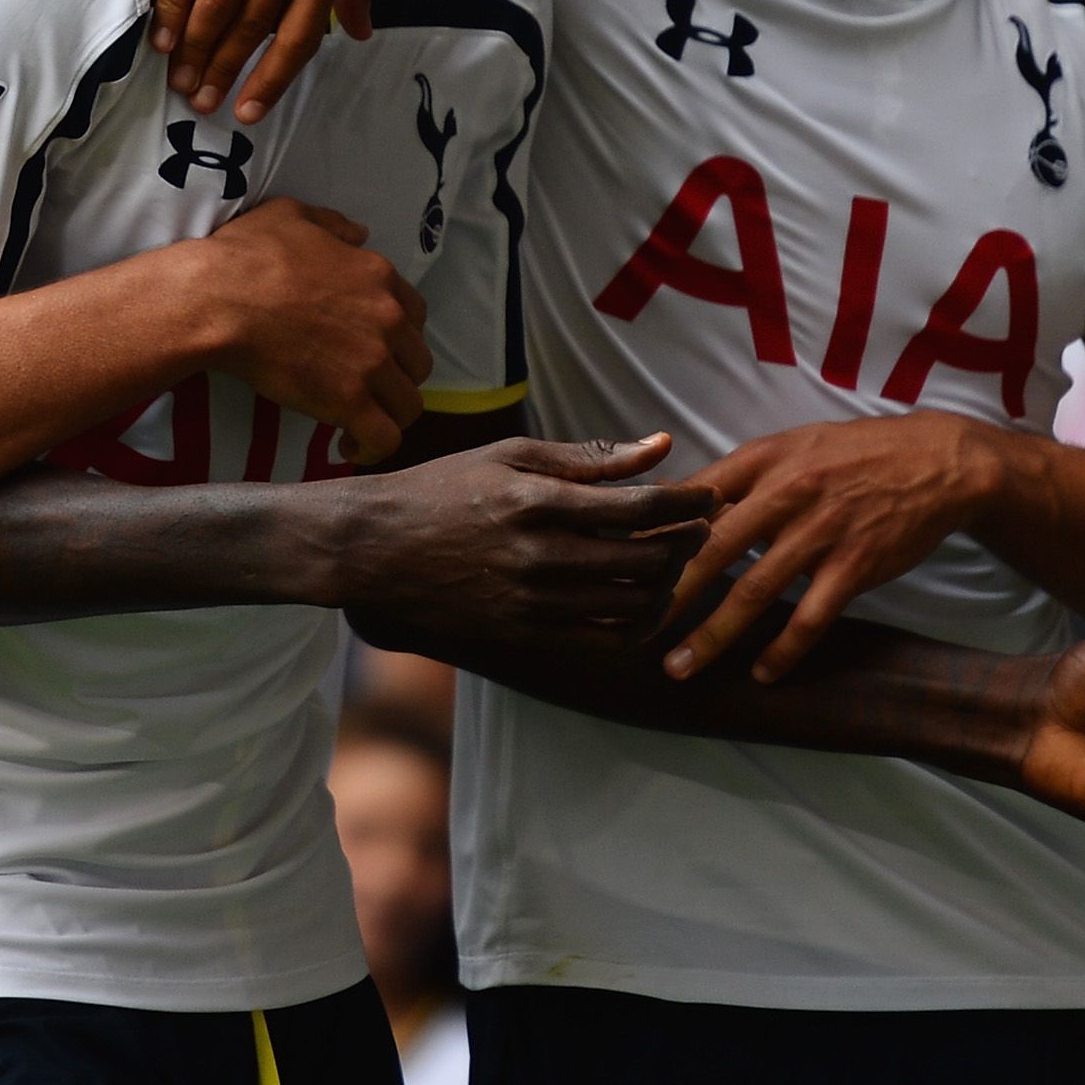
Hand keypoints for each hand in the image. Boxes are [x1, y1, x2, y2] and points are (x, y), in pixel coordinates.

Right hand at [157, 0, 389, 123]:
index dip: (274, 77)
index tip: (252, 108)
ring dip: (197, 50)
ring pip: (219, 3)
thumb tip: (359, 29)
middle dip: (227, 72)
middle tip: (203, 103)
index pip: (302, 32)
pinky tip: (164, 34)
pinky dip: (175, 6)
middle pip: (253, 25)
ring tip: (181, 80)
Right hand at [196, 198, 429, 462]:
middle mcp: (387, 319)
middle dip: (396, 377)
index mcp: (379, 277)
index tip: (374, 348)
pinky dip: (372, 447)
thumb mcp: (293, 216)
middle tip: (363, 386)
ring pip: (408, 404)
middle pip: (418, 362)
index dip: (398, 336)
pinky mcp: (349, 400)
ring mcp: (371, 362)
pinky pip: (384, 437)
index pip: (415, 316)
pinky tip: (349, 445)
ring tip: (358, 422)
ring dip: (387, 415)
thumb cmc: (248, 256)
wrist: (219, 300)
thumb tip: (359, 233)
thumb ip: (334, 225)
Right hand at [335, 434, 718, 637]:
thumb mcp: (510, 454)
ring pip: (633, 604)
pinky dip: (636, 624)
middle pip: (648, 558)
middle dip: (689, 542)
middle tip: (699, 529)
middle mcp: (541, 555)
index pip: (642, 506)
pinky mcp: (525, 636)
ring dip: (668, 584)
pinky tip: (641, 603)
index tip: (710, 497)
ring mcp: (533, 602)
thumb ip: (589, 457)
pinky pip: (604, 638)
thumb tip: (660, 446)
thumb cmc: (442, 489)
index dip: (689, 502)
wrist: (374, 549)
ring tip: (672, 564)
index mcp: (539, 500)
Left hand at [662, 413, 998, 682]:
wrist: (936, 462)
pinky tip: (762, 674)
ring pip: (754, 591)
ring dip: (713, 635)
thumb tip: (679, 500)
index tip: (620, 567)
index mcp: (762, 460)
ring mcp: (820, 532)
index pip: (694, 498)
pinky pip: (811, 617)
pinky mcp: (854, 565)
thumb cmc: (854, 454)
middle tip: (633, 631)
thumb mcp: (792, 446)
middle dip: (668, 596)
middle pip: (711, 551)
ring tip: (680, 666)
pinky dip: (784, 650)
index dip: (655, 534)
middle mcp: (785, 494)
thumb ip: (739, 475)